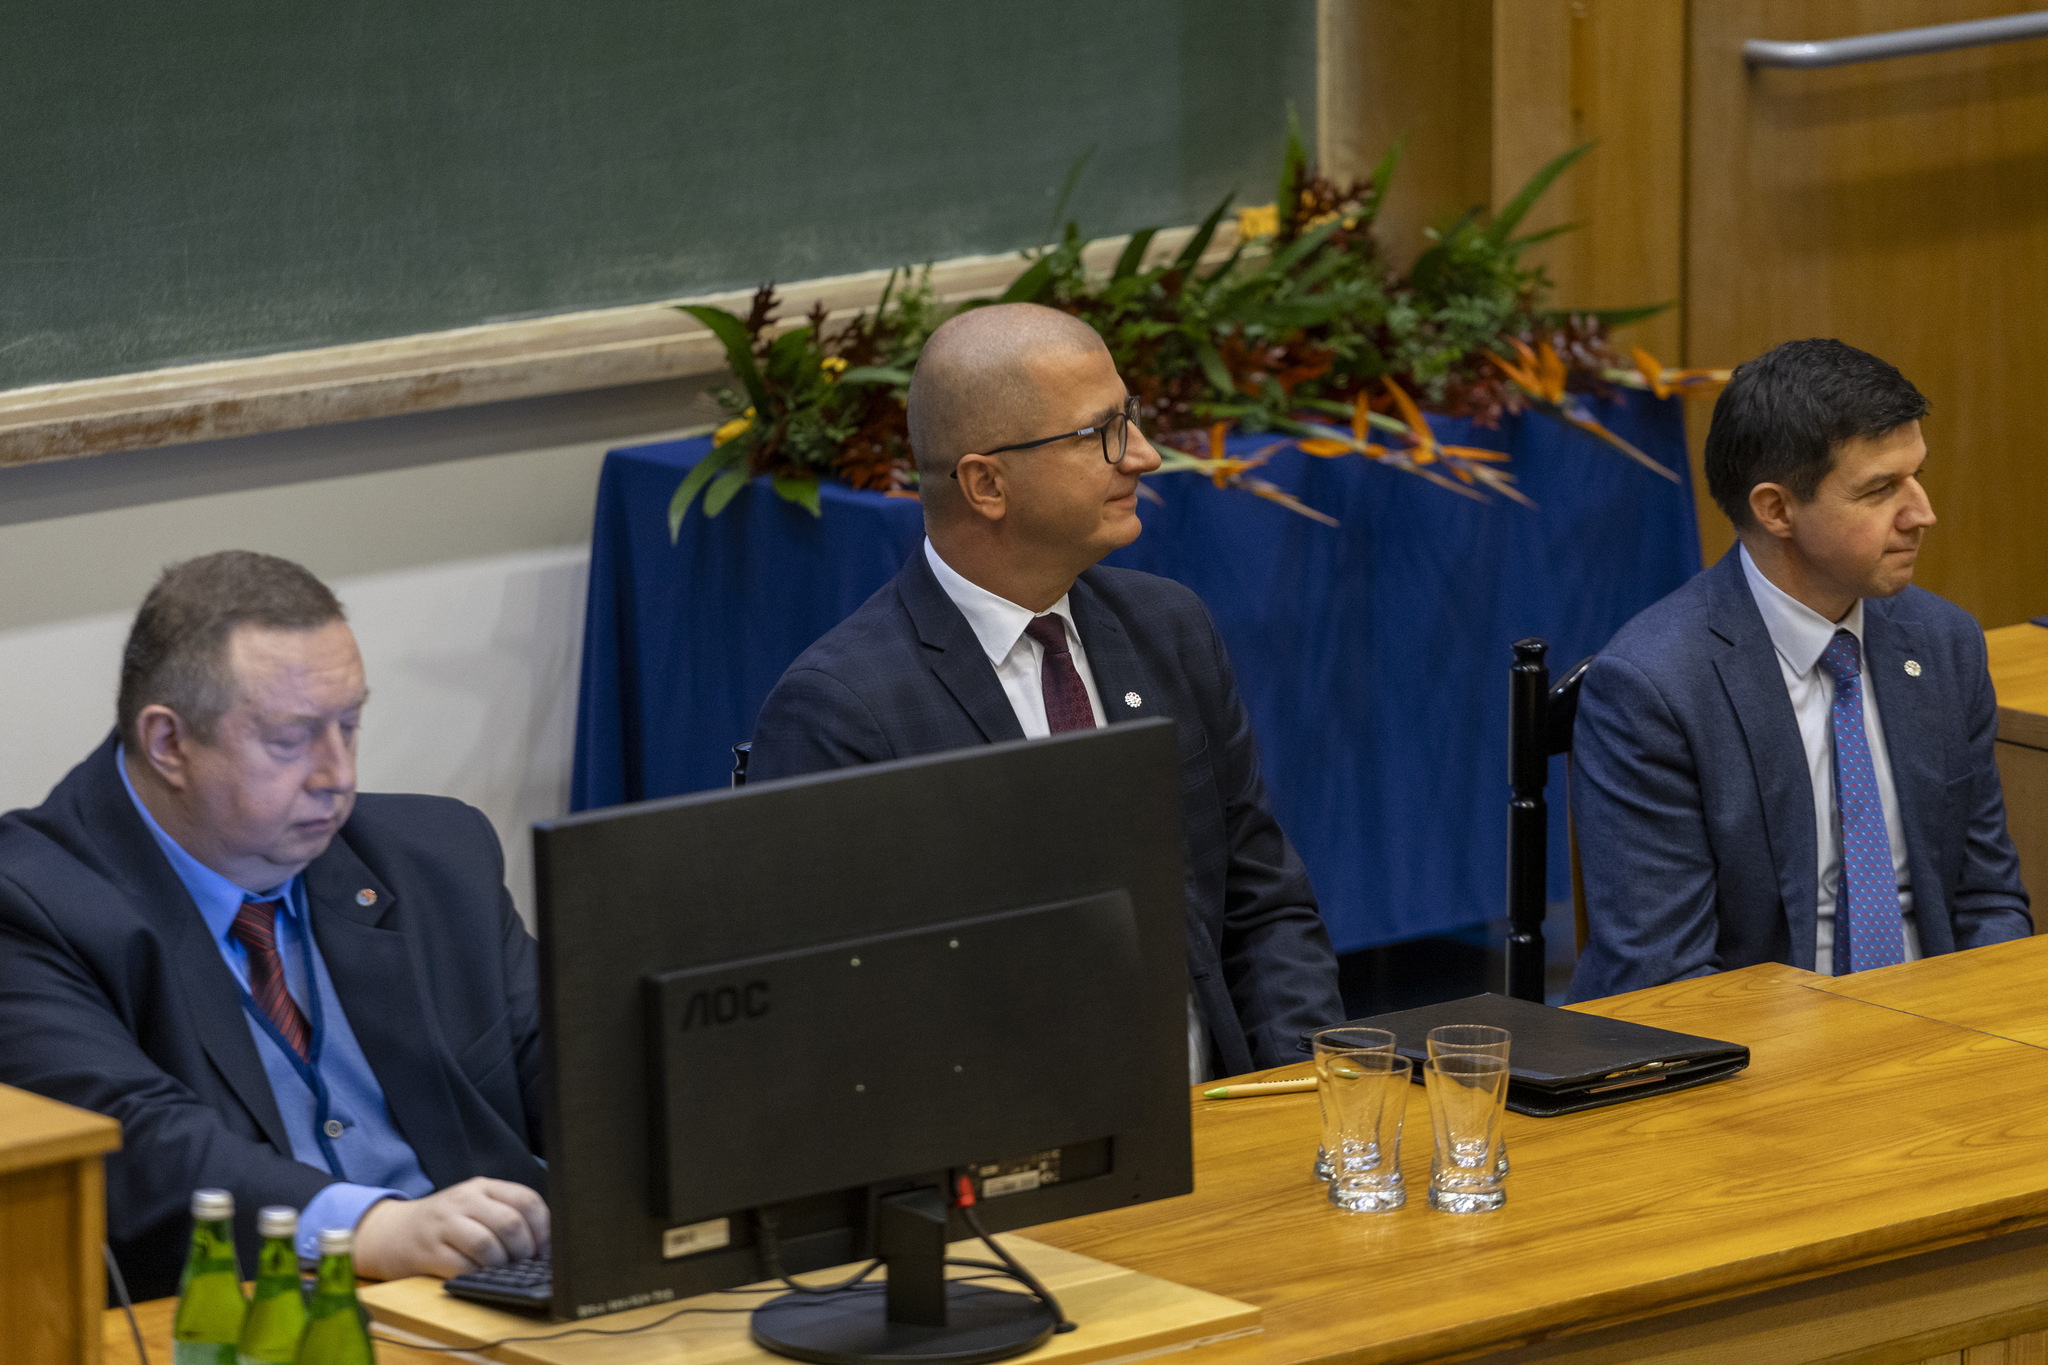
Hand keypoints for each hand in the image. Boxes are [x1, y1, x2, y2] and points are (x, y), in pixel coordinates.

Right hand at [352, 1177, 549, 1279]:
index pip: (526, 1200)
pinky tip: (481, 1278)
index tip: (547, 1250)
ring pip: (489, 1245)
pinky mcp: (429, 1251)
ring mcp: (445, 1224)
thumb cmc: (442, 1222)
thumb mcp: (473, 1206)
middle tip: (525, 1265)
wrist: (388, 1232)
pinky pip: (463, 1267)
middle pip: (510, 1223)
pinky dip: (479, 1276)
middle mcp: (464, 1200)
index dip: (544, 1228)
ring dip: (503, 1265)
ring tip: (503, 1271)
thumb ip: (504, 1214)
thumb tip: (545, 1245)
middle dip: (525, 1250)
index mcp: (482, 1187)